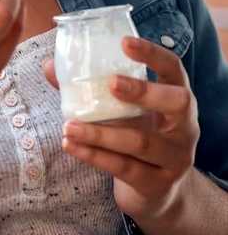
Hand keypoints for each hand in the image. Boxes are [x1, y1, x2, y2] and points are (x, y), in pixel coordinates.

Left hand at [42, 37, 200, 223]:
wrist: (157, 191)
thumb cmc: (136, 135)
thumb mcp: (123, 111)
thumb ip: (90, 88)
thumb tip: (49, 66)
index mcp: (176, 97)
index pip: (173, 68)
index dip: (153, 54)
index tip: (124, 43)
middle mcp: (185, 125)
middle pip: (176, 103)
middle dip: (143, 91)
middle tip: (111, 84)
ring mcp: (175, 157)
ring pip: (141, 141)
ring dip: (101, 133)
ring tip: (69, 126)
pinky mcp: (158, 183)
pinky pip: (124, 168)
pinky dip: (95, 156)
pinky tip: (71, 146)